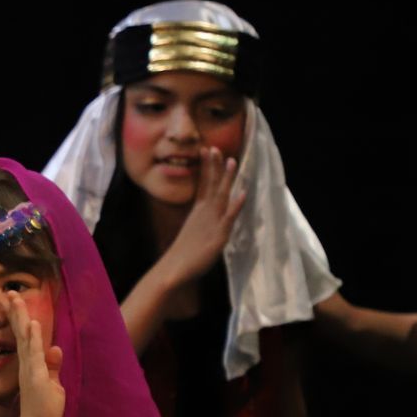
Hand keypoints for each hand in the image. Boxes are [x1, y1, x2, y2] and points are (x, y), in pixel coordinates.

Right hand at [9, 293, 65, 416]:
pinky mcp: (36, 375)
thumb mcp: (52, 385)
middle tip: (10, 293)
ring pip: (26, 338)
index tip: (15, 302)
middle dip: (16, 312)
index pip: (25, 337)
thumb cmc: (44, 410)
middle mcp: (27, 363)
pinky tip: (32, 324)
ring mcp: (30, 368)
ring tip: (17, 300)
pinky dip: (34, 338)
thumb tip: (56, 348)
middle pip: (21, 333)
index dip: (20, 319)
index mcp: (30, 364)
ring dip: (22, 318)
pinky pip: (34, 353)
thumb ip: (53, 367)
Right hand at [159, 146, 244, 285]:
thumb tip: (204, 216)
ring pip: (221, 196)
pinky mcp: (218, 234)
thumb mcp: (193, 232)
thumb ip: (201, 221)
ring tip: (232, 161)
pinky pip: (229, 217)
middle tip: (215, 148)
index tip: (208, 151)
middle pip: (211, 185)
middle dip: (215, 166)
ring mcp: (211, 222)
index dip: (207, 167)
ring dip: (227, 178)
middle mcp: (204, 213)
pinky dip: (236, 204)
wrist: (174, 268)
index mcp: (197, 211)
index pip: (203, 184)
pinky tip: (242, 193)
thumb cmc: (182, 254)